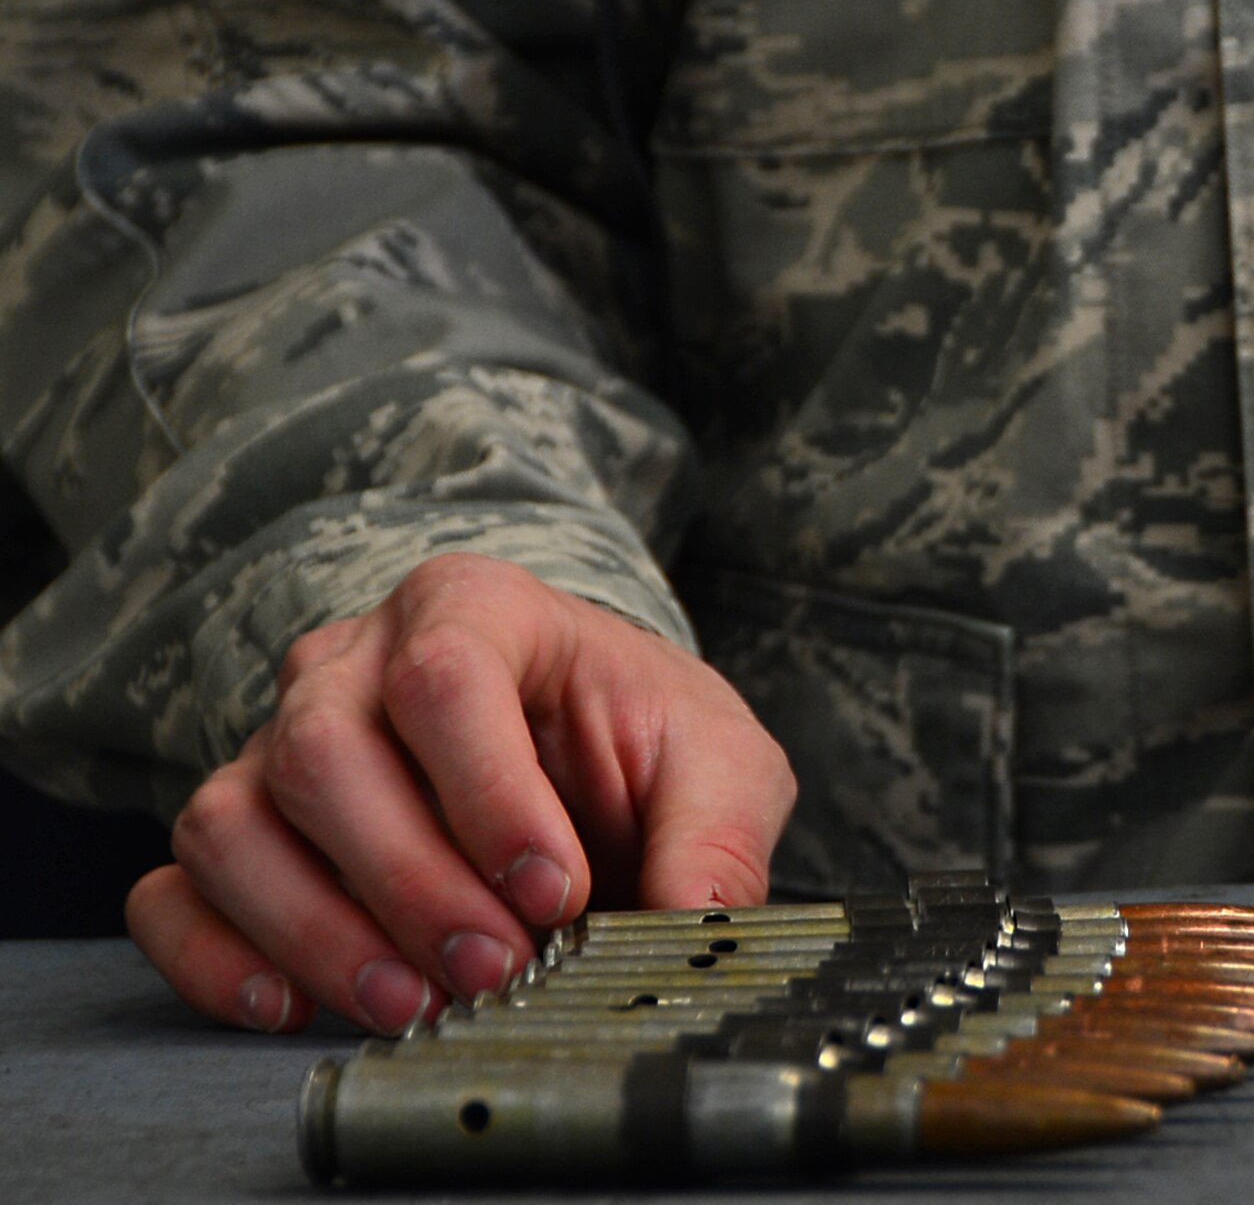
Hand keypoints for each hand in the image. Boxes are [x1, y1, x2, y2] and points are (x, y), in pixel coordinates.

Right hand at [125, 554, 795, 1032]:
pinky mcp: (247, 832)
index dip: (490, 796)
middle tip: (495, 967)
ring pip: (234, 821)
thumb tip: (694, 923)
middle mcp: (355, 663)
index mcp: (474, 610)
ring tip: (414, 1001)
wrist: (594, 760)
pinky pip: (173, 889)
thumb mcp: (717, 766)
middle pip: (325, 752)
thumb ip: (714, 834)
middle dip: (410, 880)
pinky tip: (291, 1006)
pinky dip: (213, 955)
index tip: (555, 890)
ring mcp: (280, 743)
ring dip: (316, 929)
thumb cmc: (641, 742)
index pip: (444, 676)